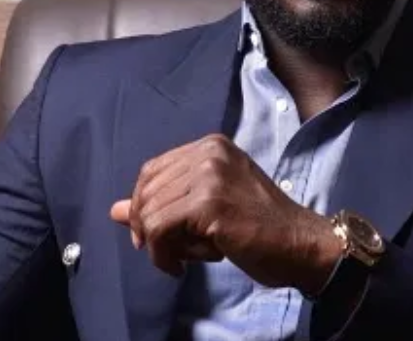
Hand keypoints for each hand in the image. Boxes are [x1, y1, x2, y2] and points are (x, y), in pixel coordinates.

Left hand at [110, 134, 341, 293]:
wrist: (299, 243)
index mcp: (211, 145)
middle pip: (146, 191)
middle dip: (147, 228)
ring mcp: (210, 174)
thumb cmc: (259, 227)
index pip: (152, 170)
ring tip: (183, 259)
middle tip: (167, 253)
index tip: (150, 236)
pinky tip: (180, 267)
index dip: (142, 206)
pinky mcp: (209, 202)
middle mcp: (209, 152)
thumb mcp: (209, 206)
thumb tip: (114, 210)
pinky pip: (159, 230)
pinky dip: (162, 255)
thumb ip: (165, 203)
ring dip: (159, 246)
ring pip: (148, 212)